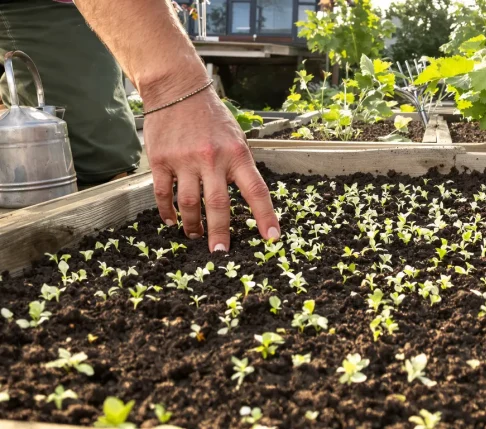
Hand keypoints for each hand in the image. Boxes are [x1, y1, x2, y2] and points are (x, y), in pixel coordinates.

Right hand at [142, 86, 279, 251]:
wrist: (177, 89)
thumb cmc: (212, 116)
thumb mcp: (237, 137)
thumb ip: (240, 166)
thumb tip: (248, 199)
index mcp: (237, 154)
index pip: (256, 190)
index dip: (265, 216)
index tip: (272, 238)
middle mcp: (212, 158)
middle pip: (218, 204)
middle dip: (220, 232)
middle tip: (220, 252)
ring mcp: (185, 160)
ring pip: (189, 203)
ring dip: (192, 225)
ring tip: (195, 236)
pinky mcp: (161, 160)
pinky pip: (164, 194)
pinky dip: (168, 212)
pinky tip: (172, 221)